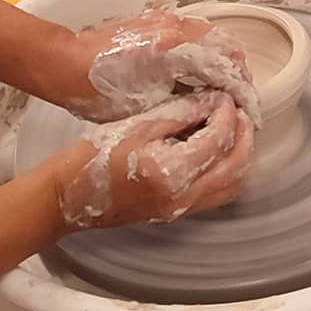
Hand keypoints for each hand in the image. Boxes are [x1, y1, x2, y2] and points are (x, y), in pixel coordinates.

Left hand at [43, 10, 260, 126]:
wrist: (62, 64)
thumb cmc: (97, 91)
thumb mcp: (148, 107)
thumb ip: (188, 103)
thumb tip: (215, 108)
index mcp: (176, 49)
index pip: (227, 66)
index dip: (243, 91)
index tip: (250, 112)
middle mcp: (175, 27)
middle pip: (225, 46)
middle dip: (238, 75)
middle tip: (241, 103)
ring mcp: (165, 21)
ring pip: (210, 38)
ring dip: (222, 63)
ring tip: (224, 93)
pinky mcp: (155, 22)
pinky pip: (193, 34)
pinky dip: (205, 54)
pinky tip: (200, 77)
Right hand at [45, 90, 254, 229]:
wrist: (67, 196)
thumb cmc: (92, 157)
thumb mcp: (138, 125)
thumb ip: (180, 113)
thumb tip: (212, 101)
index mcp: (171, 173)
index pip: (218, 140)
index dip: (227, 114)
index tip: (225, 96)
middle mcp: (182, 198)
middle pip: (236, 167)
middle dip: (243, 135)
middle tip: (239, 110)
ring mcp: (181, 210)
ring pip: (231, 185)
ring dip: (238, 156)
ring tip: (230, 127)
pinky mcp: (176, 213)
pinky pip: (216, 194)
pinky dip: (225, 170)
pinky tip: (214, 148)